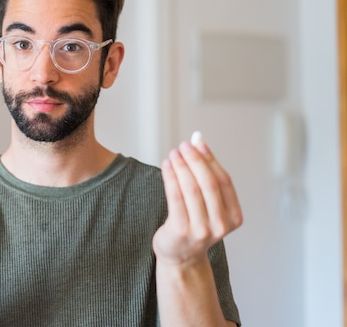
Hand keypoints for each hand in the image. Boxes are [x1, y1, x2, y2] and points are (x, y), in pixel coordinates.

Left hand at [152, 139, 242, 266]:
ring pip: (191, 189)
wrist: (181, 257)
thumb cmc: (194, 226)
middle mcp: (221, 225)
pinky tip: (166, 166)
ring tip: (173, 154)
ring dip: (181, 166)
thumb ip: (207, 180)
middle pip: (208, 183)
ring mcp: (201, 230)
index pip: (224, 181)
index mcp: (234, 217)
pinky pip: (175, 197)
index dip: (211, 160)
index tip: (199, 143)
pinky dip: (171, 177)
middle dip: (195, 160)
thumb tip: (199, 145)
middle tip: (184, 145)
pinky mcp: (181, 230)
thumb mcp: (209, 207)